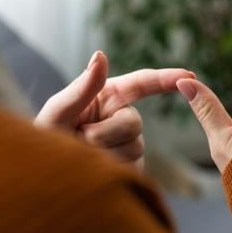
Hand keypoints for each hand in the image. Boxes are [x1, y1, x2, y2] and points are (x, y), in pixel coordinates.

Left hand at [35, 51, 194, 168]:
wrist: (42, 177)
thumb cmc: (44, 140)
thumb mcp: (56, 112)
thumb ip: (81, 87)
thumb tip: (100, 55)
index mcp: (107, 97)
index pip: (142, 83)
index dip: (166, 78)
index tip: (189, 76)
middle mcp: (121, 117)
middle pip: (134, 122)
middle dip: (107, 132)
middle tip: (81, 139)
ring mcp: (128, 143)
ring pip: (134, 147)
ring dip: (105, 154)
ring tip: (81, 156)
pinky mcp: (131, 168)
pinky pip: (132, 167)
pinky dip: (111, 169)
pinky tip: (94, 170)